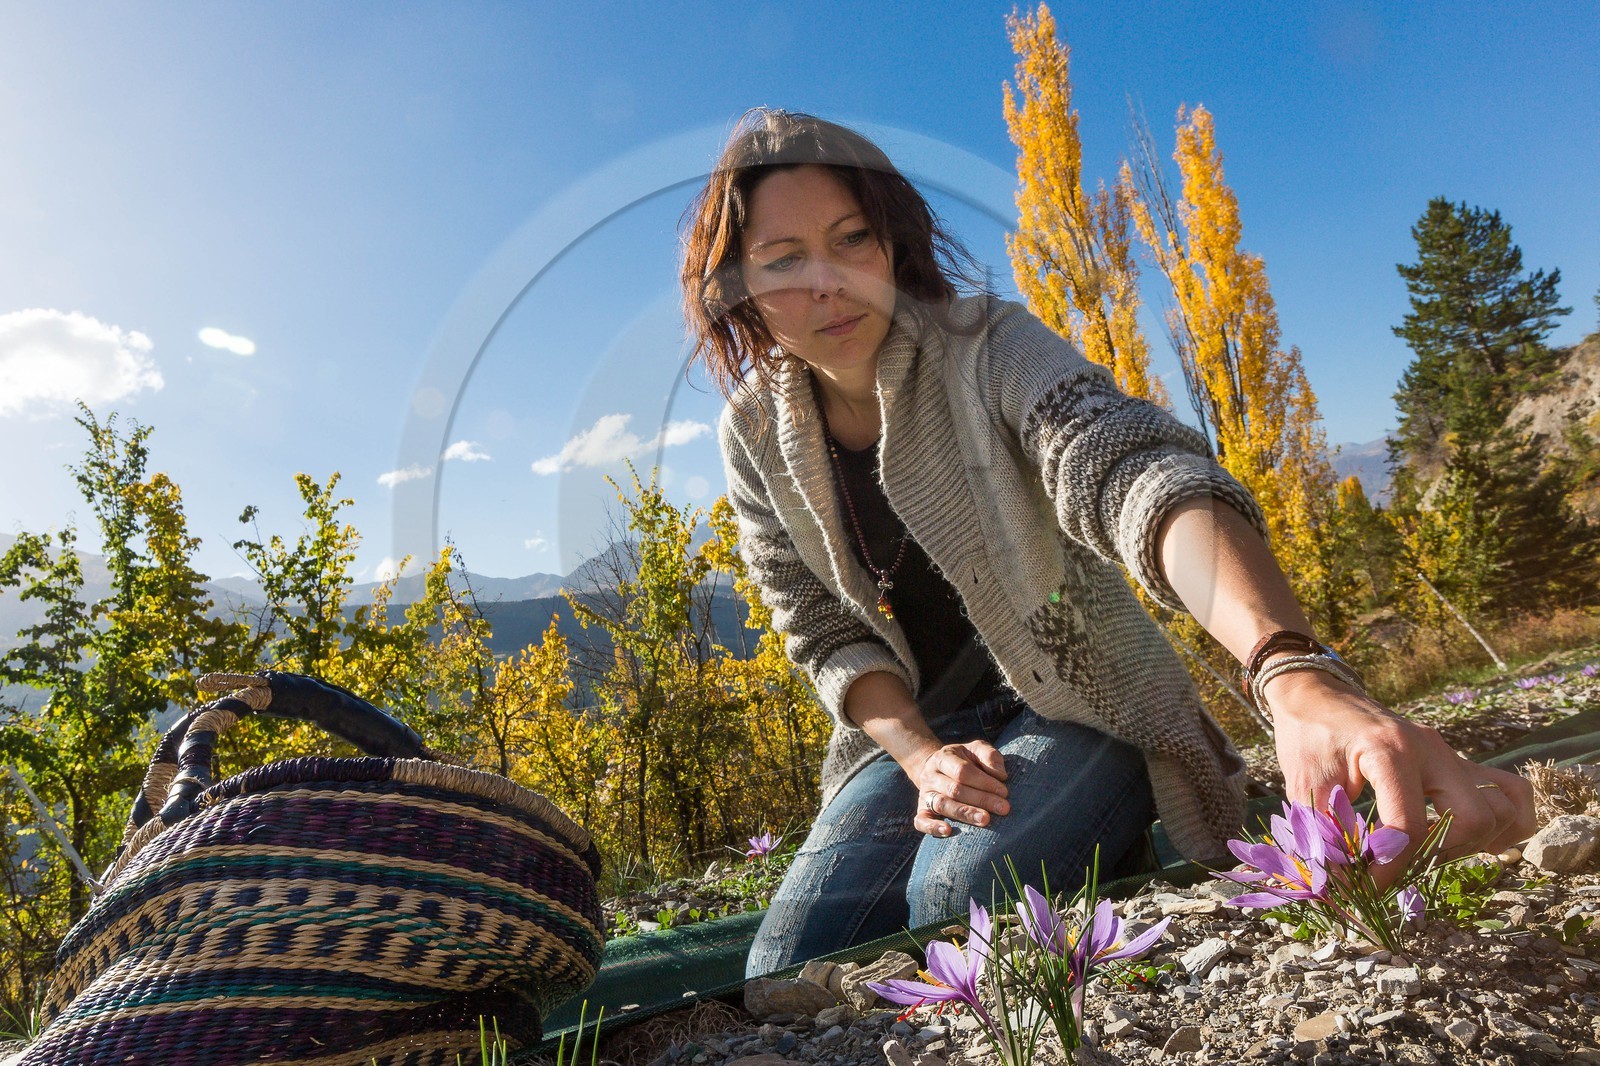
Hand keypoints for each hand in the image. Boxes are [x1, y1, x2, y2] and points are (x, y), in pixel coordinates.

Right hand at [904, 739, 1011, 837]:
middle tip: (1003, 808)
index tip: (1003, 792)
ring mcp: (924, 794)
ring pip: (942, 805)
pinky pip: (921, 821)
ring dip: (965, 814)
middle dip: (981, 799)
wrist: (936, 768)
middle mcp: (931, 775)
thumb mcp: (976, 750)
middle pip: (954, 789)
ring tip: (985, 819)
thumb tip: (1000, 775)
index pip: (962, 771)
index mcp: (944, 757)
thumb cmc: (964, 761)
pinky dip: (932, 827)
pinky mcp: (921, 810)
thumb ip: (989, 756)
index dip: (984, 782)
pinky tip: (948, 831)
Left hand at [1265, 668, 1536, 884]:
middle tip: (1401, 863)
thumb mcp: (1305, 786)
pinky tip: (1469, 839)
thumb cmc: (1307, 738)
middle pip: (1473, 818)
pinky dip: (1503, 821)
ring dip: (1471, 842)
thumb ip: (1329, 836)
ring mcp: (1450, 753)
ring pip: (1500, 807)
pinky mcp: (1457, 760)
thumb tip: (1344, 889)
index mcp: (1389, 752)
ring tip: (1427, 849)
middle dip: (1439, 855)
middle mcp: (1432, 750)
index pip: (1410, 826)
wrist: (1316, 694)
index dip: (1390, 868)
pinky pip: (1510, 791)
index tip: (1366, 887)